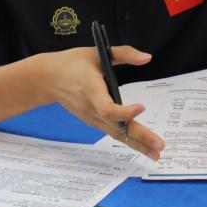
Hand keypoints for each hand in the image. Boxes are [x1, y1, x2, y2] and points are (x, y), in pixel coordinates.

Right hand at [40, 46, 164, 159]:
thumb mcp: (97, 52)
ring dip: (137, 145)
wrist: (47, 79)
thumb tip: (147, 57)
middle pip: (116, 128)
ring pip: (116, 134)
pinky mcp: (93, 121)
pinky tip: (142, 146)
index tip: (142, 107)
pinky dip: (128, 140)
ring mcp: (91, 118)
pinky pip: (112, 132)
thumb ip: (124, 53)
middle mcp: (91, 108)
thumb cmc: (73, 63)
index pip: (107, 108)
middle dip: (139, 137)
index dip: (124, 112)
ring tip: (156, 154)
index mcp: (91, 90)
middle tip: (160, 146)